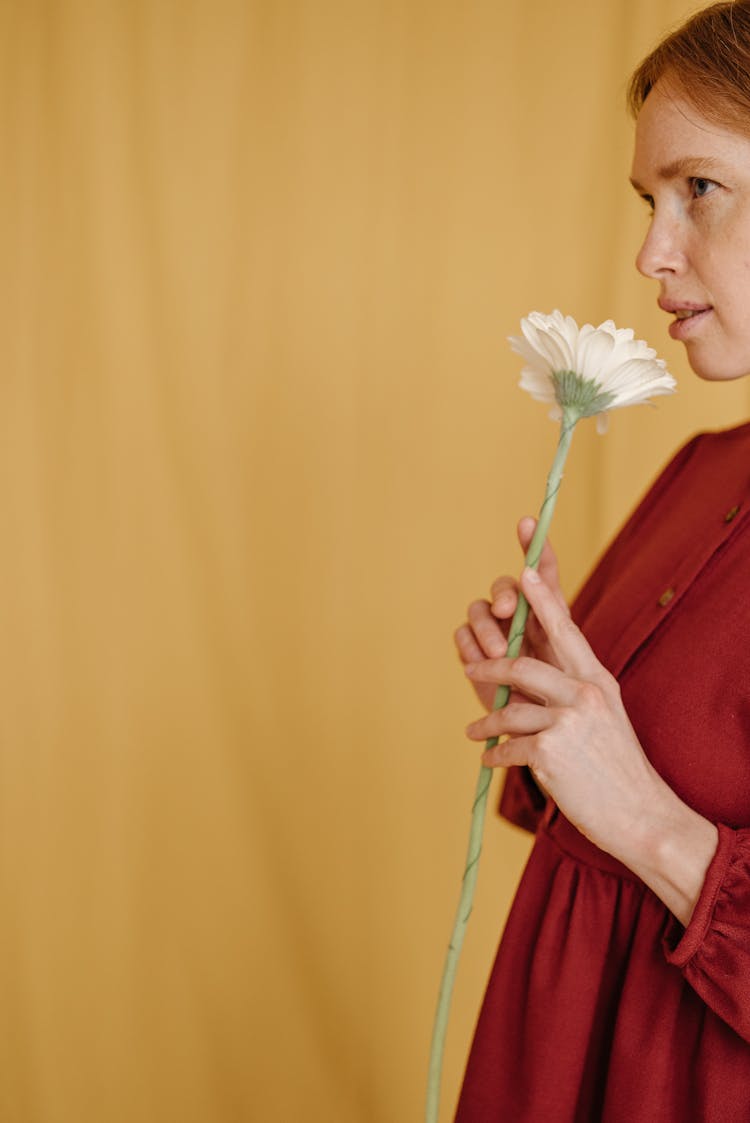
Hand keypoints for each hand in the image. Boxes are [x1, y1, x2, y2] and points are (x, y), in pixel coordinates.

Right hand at [454, 517, 567, 711]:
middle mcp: (519, 615)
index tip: (528, 521)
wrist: (545, 737)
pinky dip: (470, 647)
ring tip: (498, 653)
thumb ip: (554, 615)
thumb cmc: (566, 700)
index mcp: (549, 611)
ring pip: (479, 610)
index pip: (540, 569)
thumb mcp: (572, 657)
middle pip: (504, 586)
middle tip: (508, 610)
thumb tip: (532, 574)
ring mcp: (493, 633)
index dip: (533, 543)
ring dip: (487, 628)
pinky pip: (462, 635)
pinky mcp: (474, 654)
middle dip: (504, 593)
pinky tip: (480, 664)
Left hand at [463, 566, 717, 923]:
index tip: (525, 564)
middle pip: (523, 661)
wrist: (640, 817)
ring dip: (486, 720)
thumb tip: (518, 672)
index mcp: (596, 678)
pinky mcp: (551, 751)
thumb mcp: (598, 718)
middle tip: (470, 662)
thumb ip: (564, 691)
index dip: (543, 596)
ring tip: (475, 732)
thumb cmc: (612, 767)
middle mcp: (586, 691)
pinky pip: (506, 744)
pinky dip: (494, 754)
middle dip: (489, 661)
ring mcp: (569, 720)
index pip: (566, 627)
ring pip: (508, 706)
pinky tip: (490, 761)